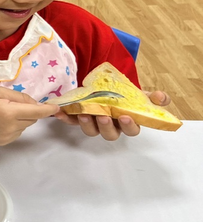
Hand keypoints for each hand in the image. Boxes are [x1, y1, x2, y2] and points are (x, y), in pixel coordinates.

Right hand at [0, 87, 59, 145]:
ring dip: (21, 120)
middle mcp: (10, 127)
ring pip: (25, 127)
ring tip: (4, 113)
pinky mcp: (3, 142)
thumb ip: (19, 97)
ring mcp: (7, 137)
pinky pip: (17, 133)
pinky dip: (14, 127)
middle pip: (32, 120)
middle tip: (13, 104)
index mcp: (9, 113)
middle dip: (29, 112)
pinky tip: (0, 122)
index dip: (48, 110)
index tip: (57, 108)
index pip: (36, 112)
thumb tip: (35, 104)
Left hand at [54, 90, 171, 139]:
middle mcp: (110, 126)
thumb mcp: (139, 94)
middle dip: (106, 127)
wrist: (104, 87)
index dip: (129, 126)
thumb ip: (152, 97)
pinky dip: (65, 117)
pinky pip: (70, 121)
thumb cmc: (124, 95)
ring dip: (87, 123)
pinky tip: (59, 111)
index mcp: (126, 122)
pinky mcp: (77, 118)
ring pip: (90, 130)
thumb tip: (161, 97)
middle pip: (110, 134)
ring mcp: (93, 123)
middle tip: (103, 116)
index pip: (131, 130)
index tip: (125, 116)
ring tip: (84, 113)